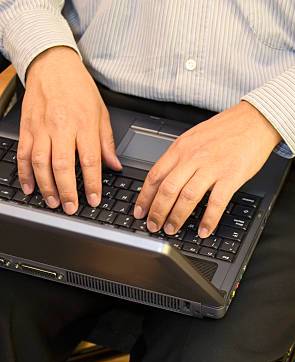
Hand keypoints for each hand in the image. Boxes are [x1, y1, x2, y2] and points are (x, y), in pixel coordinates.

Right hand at [18, 46, 121, 214]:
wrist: (52, 63)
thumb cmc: (78, 87)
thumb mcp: (101, 112)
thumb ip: (106, 142)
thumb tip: (114, 166)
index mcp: (84, 124)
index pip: (89, 160)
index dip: (91, 183)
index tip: (93, 199)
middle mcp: (61, 126)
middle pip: (63, 165)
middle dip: (67, 191)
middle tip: (71, 208)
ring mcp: (41, 128)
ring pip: (41, 162)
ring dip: (46, 186)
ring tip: (53, 202)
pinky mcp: (27, 128)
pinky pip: (23, 154)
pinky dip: (25, 173)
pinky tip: (30, 188)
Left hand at [135, 101, 280, 237]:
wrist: (255, 120)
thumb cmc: (226, 130)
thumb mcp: (194, 138)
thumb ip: (179, 157)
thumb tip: (164, 180)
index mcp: (181, 148)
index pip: (155, 175)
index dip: (144, 197)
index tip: (139, 211)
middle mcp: (193, 157)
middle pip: (167, 189)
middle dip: (157, 212)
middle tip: (153, 225)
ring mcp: (212, 167)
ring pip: (187, 197)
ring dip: (177, 217)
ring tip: (172, 230)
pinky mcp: (231, 176)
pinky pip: (216, 203)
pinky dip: (208, 220)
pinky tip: (203, 230)